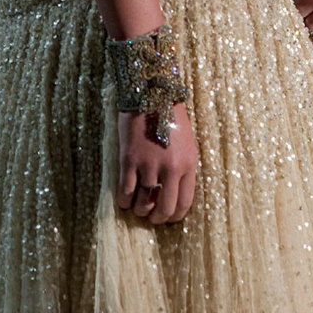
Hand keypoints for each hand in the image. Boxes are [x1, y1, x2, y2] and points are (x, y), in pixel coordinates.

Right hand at [116, 105, 197, 223]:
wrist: (151, 93)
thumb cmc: (171, 117)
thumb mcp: (187, 144)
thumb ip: (183, 169)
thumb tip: (174, 195)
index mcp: (188, 164)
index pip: (184, 204)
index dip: (174, 216)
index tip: (167, 217)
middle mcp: (170, 168)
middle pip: (164, 208)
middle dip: (156, 218)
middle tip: (151, 217)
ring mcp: (149, 165)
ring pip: (142, 203)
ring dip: (138, 210)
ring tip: (136, 206)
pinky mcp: (129, 160)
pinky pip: (125, 192)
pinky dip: (123, 201)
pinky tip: (124, 199)